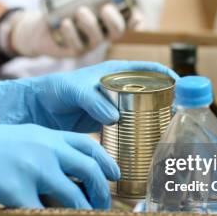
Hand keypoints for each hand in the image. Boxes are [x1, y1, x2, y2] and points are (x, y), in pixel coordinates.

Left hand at [0, 60, 178, 132]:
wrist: (36, 108)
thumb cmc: (55, 89)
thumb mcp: (75, 90)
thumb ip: (94, 101)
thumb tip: (114, 118)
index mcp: (115, 72)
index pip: (147, 69)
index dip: (166, 75)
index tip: (180, 86)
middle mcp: (117, 89)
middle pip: (148, 93)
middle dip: (164, 102)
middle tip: (176, 115)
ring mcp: (112, 107)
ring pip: (139, 112)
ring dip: (151, 121)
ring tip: (165, 132)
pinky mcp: (105, 125)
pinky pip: (125, 129)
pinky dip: (135, 136)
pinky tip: (143, 146)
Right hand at [0, 121, 119, 208]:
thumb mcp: (22, 136)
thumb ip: (46, 147)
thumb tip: (67, 167)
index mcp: (47, 135)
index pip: (88, 145)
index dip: (105, 161)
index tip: (114, 174)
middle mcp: (45, 150)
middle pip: (88, 170)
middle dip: (101, 191)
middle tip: (103, 205)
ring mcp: (33, 169)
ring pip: (72, 195)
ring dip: (83, 211)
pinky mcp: (16, 190)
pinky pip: (42, 213)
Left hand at [7, 5, 141, 57]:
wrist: (41, 25)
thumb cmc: (65, 8)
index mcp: (108, 20)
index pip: (128, 23)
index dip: (136, 22)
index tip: (136, 17)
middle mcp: (103, 33)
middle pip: (117, 32)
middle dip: (114, 21)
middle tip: (105, 8)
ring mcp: (90, 44)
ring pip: (97, 39)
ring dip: (90, 24)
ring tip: (80, 10)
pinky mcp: (75, 51)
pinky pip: (76, 45)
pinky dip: (71, 33)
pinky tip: (65, 23)